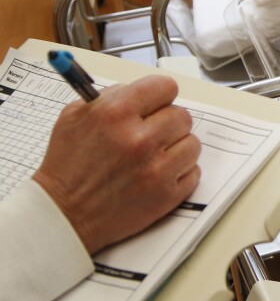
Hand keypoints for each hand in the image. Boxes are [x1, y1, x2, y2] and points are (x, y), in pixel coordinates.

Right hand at [32, 75, 200, 254]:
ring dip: (178, 147)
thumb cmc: (68, 166)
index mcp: (115, 113)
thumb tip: (139, 91)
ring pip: (192, 143)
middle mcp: (139, 139)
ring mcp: (156, 169)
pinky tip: (158, 174)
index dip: (161, 95)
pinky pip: (194, 172)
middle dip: (168, 122)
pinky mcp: (167, 195)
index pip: (165, 87)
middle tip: (153, 133)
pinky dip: (181, 172)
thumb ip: (109, 97)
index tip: (157, 103)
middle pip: (182, 116)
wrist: (65, 213)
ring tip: (156, 156)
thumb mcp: (75, 117)